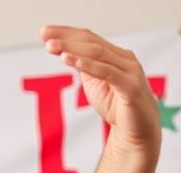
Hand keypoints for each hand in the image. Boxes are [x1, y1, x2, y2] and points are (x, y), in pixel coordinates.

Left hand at [41, 25, 160, 155]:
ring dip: (72, 49)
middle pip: (92, 43)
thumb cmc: (115, 105)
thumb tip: (66, 52)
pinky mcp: (130, 87)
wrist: (136, 131)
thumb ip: (84, 67)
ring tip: (52, 46)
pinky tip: (70, 60)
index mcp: (116, 56)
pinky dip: (88, 65)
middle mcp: (125, 59)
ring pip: (98, 54)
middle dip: (66, 38)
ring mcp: (130, 71)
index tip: (44, 32)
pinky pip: (107, 73)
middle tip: (45, 34)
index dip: (67, 33)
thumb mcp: (93, 84)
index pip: (89, 38)